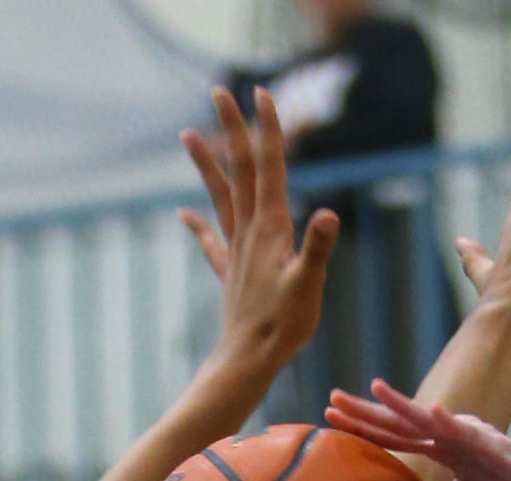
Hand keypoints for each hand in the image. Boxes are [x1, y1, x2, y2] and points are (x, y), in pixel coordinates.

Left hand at [178, 87, 338, 380]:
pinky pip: (212, 241)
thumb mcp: (309, 286)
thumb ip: (317, 248)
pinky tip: (184, 213)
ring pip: (221, 196)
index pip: (270, 168)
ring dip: (206, 164)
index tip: (262, 93)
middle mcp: (249, 232)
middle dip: (234, 129)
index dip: (268, 130)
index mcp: (270, 228)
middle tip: (221, 91)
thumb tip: (327, 213)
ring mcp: (237, 251)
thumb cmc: (282, 326)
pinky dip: (198, 224)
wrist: (248, 360)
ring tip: (187, 133)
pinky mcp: (231, 273)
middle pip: (240, 170)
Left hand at [326, 379, 510, 480]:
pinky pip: (469, 432)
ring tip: (374, 388)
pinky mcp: (495, 446)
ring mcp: (473, 437)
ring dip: (402, 404)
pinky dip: (449, 421)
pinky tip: (429, 410)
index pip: (395, 438)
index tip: (330, 423)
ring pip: (430, 419)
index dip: (363, 431)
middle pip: (402, 422)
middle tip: (331, 399)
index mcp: (444, 449)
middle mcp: (454, 436)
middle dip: (367, 412)